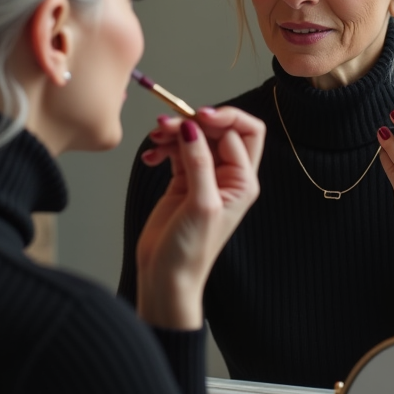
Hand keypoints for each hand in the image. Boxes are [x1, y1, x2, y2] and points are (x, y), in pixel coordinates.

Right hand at [135, 106, 264, 328]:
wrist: (166, 277)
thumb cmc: (191, 250)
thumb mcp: (201, 204)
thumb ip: (199, 162)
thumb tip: (193, 126)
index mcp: (243, 181)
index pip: (242, 133)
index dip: (221, 118)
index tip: (197, 116)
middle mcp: (227, 176)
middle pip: (218, 130)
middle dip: (194, 121)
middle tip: (168, 124)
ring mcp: (203, 177)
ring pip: (194, 137)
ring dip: (174, 132)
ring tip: (155, 139)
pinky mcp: (182, 182)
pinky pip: (176, 151)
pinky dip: (162, 147)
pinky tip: (150, 157)